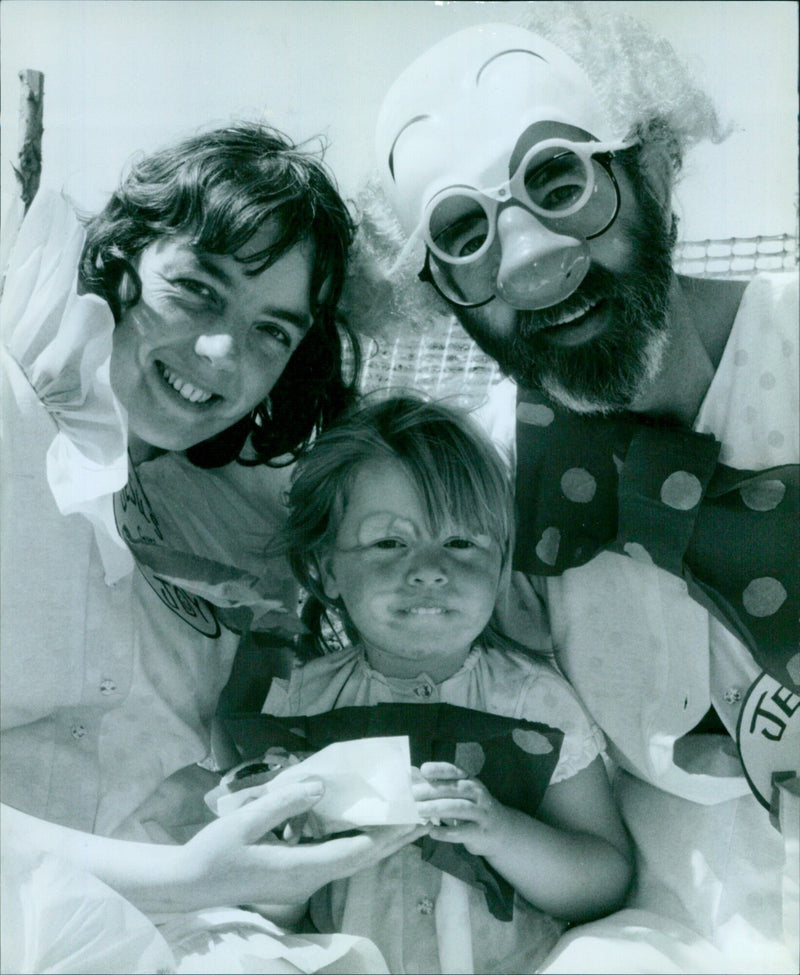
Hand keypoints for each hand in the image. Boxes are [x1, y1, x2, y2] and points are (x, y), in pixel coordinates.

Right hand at [176, 779, 426, 910]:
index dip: (386, 835)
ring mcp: (303, 880)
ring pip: (352, 861)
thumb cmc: (213, 853)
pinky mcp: (296, 875)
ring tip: (406, 821)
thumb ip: (283, 802)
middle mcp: (309, 878)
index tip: (410, 817)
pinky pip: (336, 858)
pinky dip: (357, 842)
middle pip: (362, 860)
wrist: (188, 885)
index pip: (355, 852)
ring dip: (380, 842)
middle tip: (424, 818)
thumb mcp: (244, 822)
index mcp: (300, 868)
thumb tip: (320, 785)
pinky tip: (364, 827)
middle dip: (395, 840)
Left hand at [412, 762, 509, 857]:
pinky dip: (446, 832)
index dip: (439, 769)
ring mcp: (481, 812)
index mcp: (470, 781)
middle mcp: (477, 793)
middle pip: (453, 789)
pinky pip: (462, 831)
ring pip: (458, 808)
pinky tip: (432, 832)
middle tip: (412, 795)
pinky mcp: (480, 832)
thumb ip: (441, 787)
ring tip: (419, 811)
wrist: (502, 831)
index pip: (455, 770)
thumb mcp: (462, 794)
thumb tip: (414, 777)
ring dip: (436, 809)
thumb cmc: (474, 809)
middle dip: (430, 791)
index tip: (423, 770)